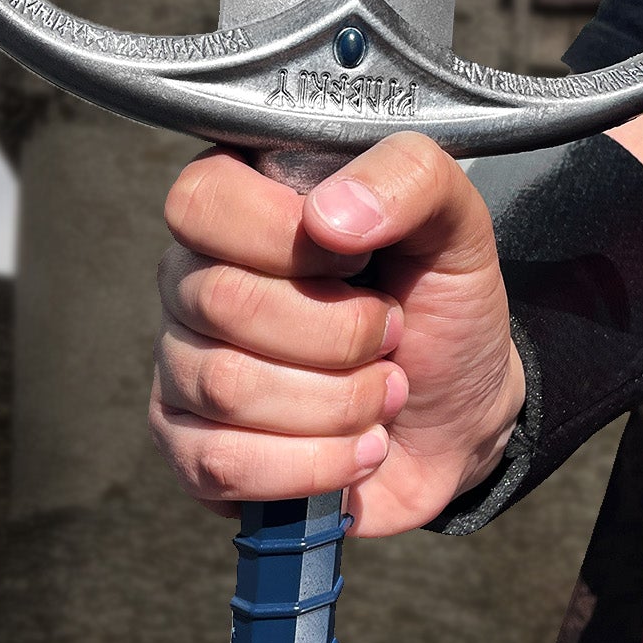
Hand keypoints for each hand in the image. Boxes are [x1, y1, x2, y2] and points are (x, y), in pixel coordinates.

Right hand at [151, 132, 524, 535]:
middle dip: (339, 334)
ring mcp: (182, 366)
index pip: (203, 201)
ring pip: (225, 386)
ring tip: (384, 395)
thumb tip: (327, 216)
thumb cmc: (442, 307)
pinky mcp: (189, 450)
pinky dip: (314, 464)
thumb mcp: (455, 225)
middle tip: (391, 335)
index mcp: (240, 204)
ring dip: (339, 402)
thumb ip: (408, 178)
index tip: (359, 259)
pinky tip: (359, 449)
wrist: (460, 418)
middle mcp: (193, 279)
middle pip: (220, 300)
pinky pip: (220, 464)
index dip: (288, 238)